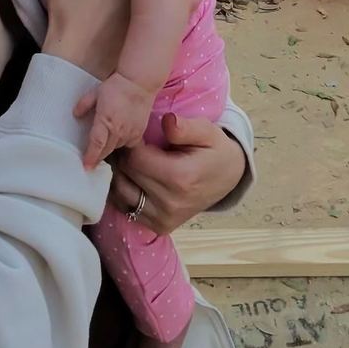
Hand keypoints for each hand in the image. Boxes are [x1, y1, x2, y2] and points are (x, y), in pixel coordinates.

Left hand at [74, 72, 154, 170]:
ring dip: (109, 147)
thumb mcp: (96, 93)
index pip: (96, 144)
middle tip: (91, 160)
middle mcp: (118, 130)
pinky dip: (122, 142)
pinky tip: (119, 135)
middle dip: (97, 156)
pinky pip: (128, 144)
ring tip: (105, 142)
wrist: (139, 83)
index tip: (86, 167)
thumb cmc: (116, 87)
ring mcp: (130, 133)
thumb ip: (84, 104)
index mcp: (105, 120)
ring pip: (116, 147)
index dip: (91, 157)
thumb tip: (75, 114)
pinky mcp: (139, 133)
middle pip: (105, 150)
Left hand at [110, 113, 246, 235]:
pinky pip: (127, 208)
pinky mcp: (160, 227)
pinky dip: (124, 192)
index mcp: (180, 178)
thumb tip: (167, 120)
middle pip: (125, 175)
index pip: (135, 159)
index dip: (130, 143)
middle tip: (130, 144)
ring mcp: (163, 219)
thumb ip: (186, 127)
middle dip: (123, 156)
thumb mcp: (207, 131)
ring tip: (131, 159)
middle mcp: (169, 204)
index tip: (136, 134)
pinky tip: (134, 177)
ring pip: (120, 193)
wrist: (228, 179)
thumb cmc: (214, 150)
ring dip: (120, 174)